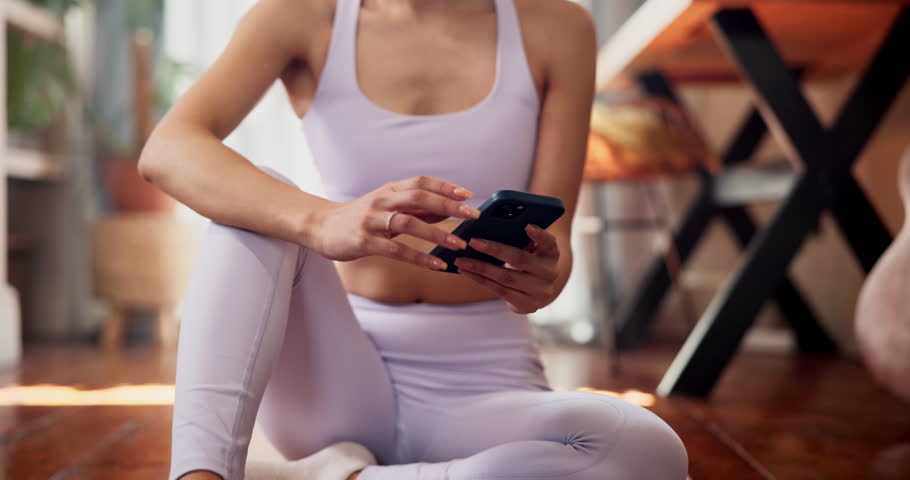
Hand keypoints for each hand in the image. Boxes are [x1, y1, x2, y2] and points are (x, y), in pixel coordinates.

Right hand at [315, 176, 479, 268]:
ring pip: (409, 223)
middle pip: (419, 197)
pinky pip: (396, 250)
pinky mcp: (364, 241)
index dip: (446, 187)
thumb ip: (416, 208)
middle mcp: (381, 201)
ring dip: (437, 233)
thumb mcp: (387, 207)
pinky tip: (436, 264)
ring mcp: (372, 221)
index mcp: (389, 190)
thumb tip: (448, 208)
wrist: (321, 227)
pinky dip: (419, 257)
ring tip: (458, 243)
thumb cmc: (359, 217)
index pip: (421, 182)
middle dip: (449, 205)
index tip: (469, 195)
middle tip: (472, 215)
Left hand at [454, 224, 559, 313]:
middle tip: (472, 242)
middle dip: (494, 250)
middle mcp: (550, 273)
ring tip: (460, 260)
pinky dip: (480, 280)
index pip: (549, 242)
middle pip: (520, 259)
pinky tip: (466, 272)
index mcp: (552, 254)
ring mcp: (540, 292)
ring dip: (480, 268)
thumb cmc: (528, 260)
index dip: (539, 235)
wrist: (538, 289)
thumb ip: (519, 239)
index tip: (526, 226)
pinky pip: (499, 291)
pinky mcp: (528, 305)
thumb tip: (488, 227)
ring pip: (505, 277)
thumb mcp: (531, 248)